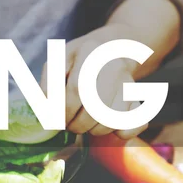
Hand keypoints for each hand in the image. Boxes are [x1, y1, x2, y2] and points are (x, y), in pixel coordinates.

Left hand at [42, 25, 147, 139]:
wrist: (111, 49)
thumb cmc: (77, 60)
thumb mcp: (58, 62)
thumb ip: (48, 85)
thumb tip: (45, 114)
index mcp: (89, 51)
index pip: (76, 88)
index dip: (64, 110)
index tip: (56, 121)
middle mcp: (113, 65)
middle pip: (96, 107)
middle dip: (78, 124)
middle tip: (69, 127)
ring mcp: (128, 81)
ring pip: (113, 118)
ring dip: (95, 131)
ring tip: (84, 124)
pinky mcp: (137, 97)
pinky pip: (137, 122)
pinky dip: (123, 132)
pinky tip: (110, 130)